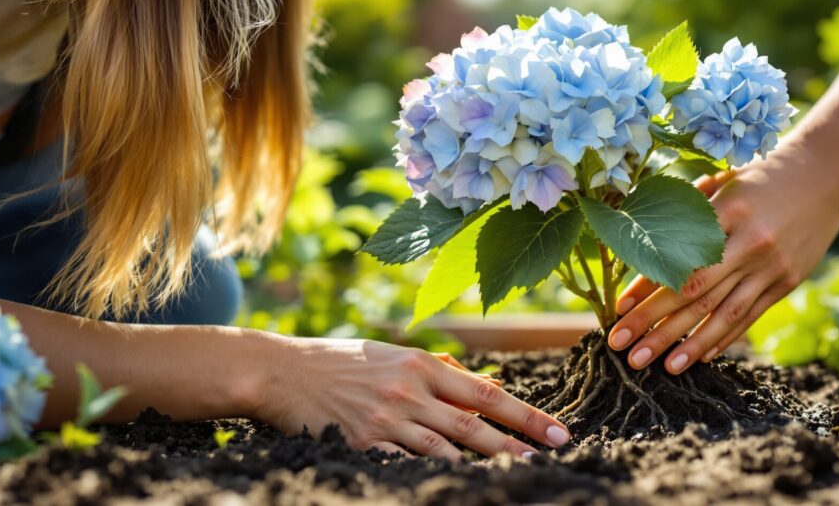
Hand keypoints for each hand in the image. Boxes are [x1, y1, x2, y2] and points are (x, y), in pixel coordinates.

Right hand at [252, 335, 570, 460]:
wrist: (282, 371)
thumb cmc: (342, 362)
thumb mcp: (393, 356)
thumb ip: (438, 372)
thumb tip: (485, 388)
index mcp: (420, 365)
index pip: (485, 393)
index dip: (525, 413)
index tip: (556, 430)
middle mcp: (408, 390)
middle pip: (474, 423)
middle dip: (517, 442)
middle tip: (552, 455)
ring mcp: (385, 418)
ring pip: (446, 448)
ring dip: (484, 463)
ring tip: (518, 475)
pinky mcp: (362, 443)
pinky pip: (407, 463)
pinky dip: (433, 473)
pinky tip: (458, 483)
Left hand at [607, 141, 838, 372]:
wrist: (827, 174)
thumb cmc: (761, 175)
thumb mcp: (724, 180)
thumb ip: (689, 208)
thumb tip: (645, 238)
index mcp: (728, 211)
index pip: (680, 258)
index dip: (646, 287)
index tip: (618, 308)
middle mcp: (750, 243)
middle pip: (694, 293)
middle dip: (654, 323)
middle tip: (621, 347)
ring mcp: (771, 267)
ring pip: (723, 314)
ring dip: (688, 344)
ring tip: (661, 368)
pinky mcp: (787, 282)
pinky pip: (749, 316)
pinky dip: (723, 338)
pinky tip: (699, 356)